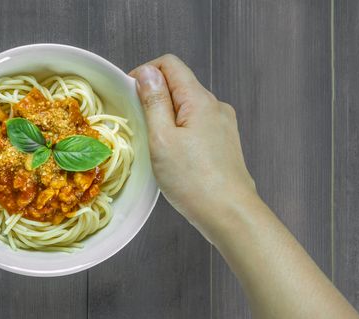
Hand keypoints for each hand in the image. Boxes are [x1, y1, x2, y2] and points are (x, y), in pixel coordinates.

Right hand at [130, 55, 256, 243]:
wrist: (229, 214)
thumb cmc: (192, 180)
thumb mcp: (162, 138)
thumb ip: (154, 101)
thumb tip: (146, 72)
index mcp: (199, 99)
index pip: (170, 64)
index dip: (145, 73)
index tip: (129, 96)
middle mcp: (215, 106)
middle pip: (179, 85)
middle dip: (154, 98)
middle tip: (139, 126)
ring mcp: (222, 125)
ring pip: (187, 107)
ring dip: (166, 117)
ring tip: (155, 145)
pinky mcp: (224, 142)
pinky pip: (197, 125)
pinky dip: (180, 131)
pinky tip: (173, 155)